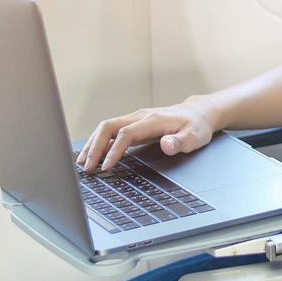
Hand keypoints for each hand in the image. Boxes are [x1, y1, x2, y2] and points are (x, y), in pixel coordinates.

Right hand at [76, 100, 218, 171]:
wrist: (199, 112)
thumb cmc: (197, 125)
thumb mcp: (195, 136)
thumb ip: (180, 142)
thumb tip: (166, 145)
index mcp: (153, 120)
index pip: (127, 134)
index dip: (114, 150)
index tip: (105, 167)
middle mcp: (140, 117)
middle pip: (109, 126)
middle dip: (95, 146)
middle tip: (87, 167)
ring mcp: (135, 119)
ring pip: (106, 127)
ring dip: (93, 144)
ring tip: (83, 163)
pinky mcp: (134, 124)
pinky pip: (111, 131)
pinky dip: (99, 142)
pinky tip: (93, 155)